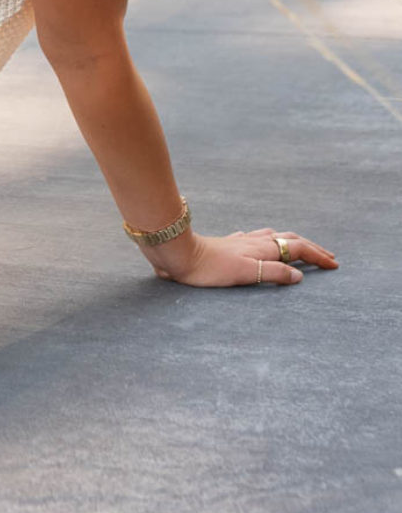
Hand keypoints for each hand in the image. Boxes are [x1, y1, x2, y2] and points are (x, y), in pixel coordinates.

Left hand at [138, 226, 338, 287]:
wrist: (178, 252)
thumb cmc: (209, 267)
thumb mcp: (245, 273)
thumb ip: (272, 273)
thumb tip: (298, 276)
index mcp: (262, 248)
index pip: (297, 249)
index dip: (317, 256)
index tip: (335, 265)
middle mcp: (254, 241)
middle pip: (289, 240)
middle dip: (311, 248)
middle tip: (328, 256)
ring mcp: (241, 240)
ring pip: (273, 236)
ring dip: (291, 242)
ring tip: (301, 247)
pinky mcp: (227, 243)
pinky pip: (255, 238)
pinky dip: (267, 240)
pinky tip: (260, 242)